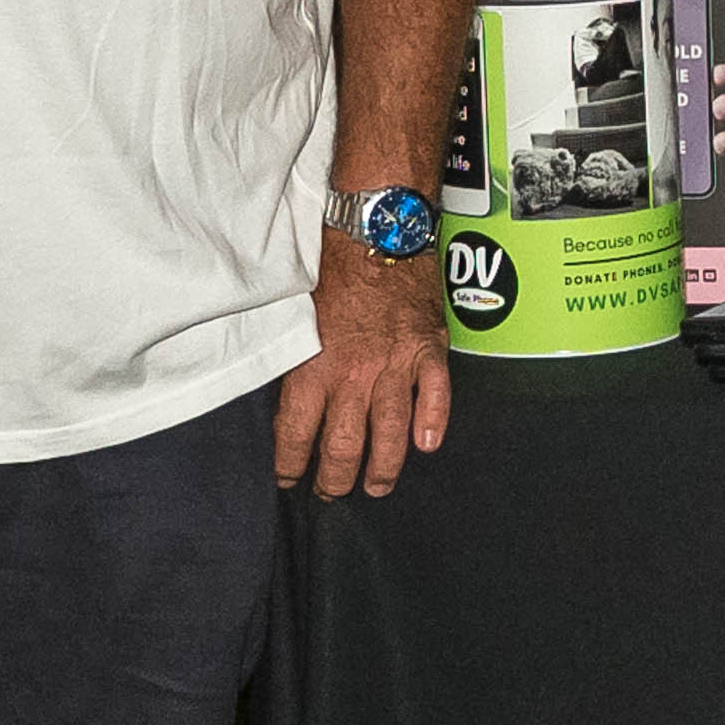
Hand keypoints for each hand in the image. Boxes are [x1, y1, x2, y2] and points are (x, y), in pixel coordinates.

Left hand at [280, 221, 455, 498]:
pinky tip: (426, 447)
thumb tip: (289, 399)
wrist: (378, 230)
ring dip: (383, 468)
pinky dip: (433, 426)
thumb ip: (298, 361)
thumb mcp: (297, 316)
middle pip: (344, 447)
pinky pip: (435, 399)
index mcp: (314, 367)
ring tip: (376, 486)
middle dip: (335, 479)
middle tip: (332, 493)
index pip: (296, 434)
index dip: (290, 465)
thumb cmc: (332, 267)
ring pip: (390, 435)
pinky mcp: (429, 352)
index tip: (288, 479)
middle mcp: (355, 376)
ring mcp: (397, 367)